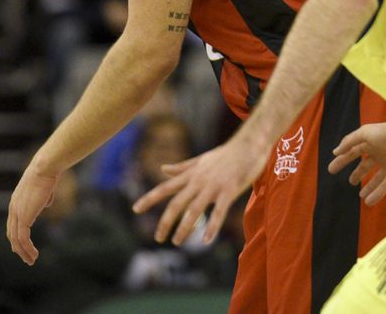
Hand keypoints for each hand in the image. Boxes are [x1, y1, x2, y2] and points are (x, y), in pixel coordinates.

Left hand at [6, 161, 60, 264]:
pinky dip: (27, 249)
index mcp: (16, 202)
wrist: (45, 168)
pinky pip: (23, 239)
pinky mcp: (24, 217)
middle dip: (19, 249)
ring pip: (16, 240)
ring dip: (24, 252)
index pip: (13, 224)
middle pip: (12, 235)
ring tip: (32, 260)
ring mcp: (17, 214)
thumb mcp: (44, 188)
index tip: (24, 247)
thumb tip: (46, 204)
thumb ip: (43, 197)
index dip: (17, 237)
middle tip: (27, 258)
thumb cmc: (48, 174)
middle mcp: (14, 209)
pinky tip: (34, 254)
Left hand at [131, 137, 265, 245]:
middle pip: (177, 203)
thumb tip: (162, 169)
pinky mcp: (230, 190)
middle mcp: (199, 181)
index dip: (149, 198)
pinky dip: (212, 226)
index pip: (165, 187)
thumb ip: (181, 167)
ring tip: (177, 241)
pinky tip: (206, 240)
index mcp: (191, 174)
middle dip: (165, 221)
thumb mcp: (201, 159)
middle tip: (158, 238)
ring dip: (184, 227)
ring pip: (194, 209)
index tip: (135, 209)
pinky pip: (219, 211)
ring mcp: (214, 186)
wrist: (250, 143)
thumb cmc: (227, 152)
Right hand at [329, 119, 385, 205]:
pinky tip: (368, 202)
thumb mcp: (364, 133)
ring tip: (360, 195)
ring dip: (369, 187)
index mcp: (371, 142)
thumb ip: (349, 142)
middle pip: (365, 166)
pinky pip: (385, 186)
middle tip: (349, 182)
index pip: (353, 152)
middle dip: (357, 173)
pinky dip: (377, 194)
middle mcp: (379, 153)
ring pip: (376, 178)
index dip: (343, 160)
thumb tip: (335, 152)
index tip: (331, 169)